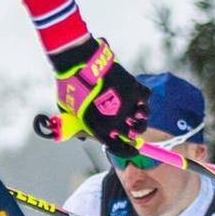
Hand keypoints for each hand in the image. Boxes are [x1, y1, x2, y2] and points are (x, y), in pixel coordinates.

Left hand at [46, 37, 148, 153]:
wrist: (80, 64)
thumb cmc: (71, 87)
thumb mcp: (69, 111)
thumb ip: (77, 124)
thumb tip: (80, 135)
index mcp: (101, 130)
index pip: (120, 149)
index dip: (128, 151)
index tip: (134, 150)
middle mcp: (117, 121)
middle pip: (134, 134)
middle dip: (134, 132)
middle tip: (132, 127)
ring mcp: (128, 105)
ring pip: (144, 117)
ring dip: (141, 117)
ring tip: (137, 113)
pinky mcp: (134, 89)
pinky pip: (145, 97)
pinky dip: (143, 98)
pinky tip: (138, 96)